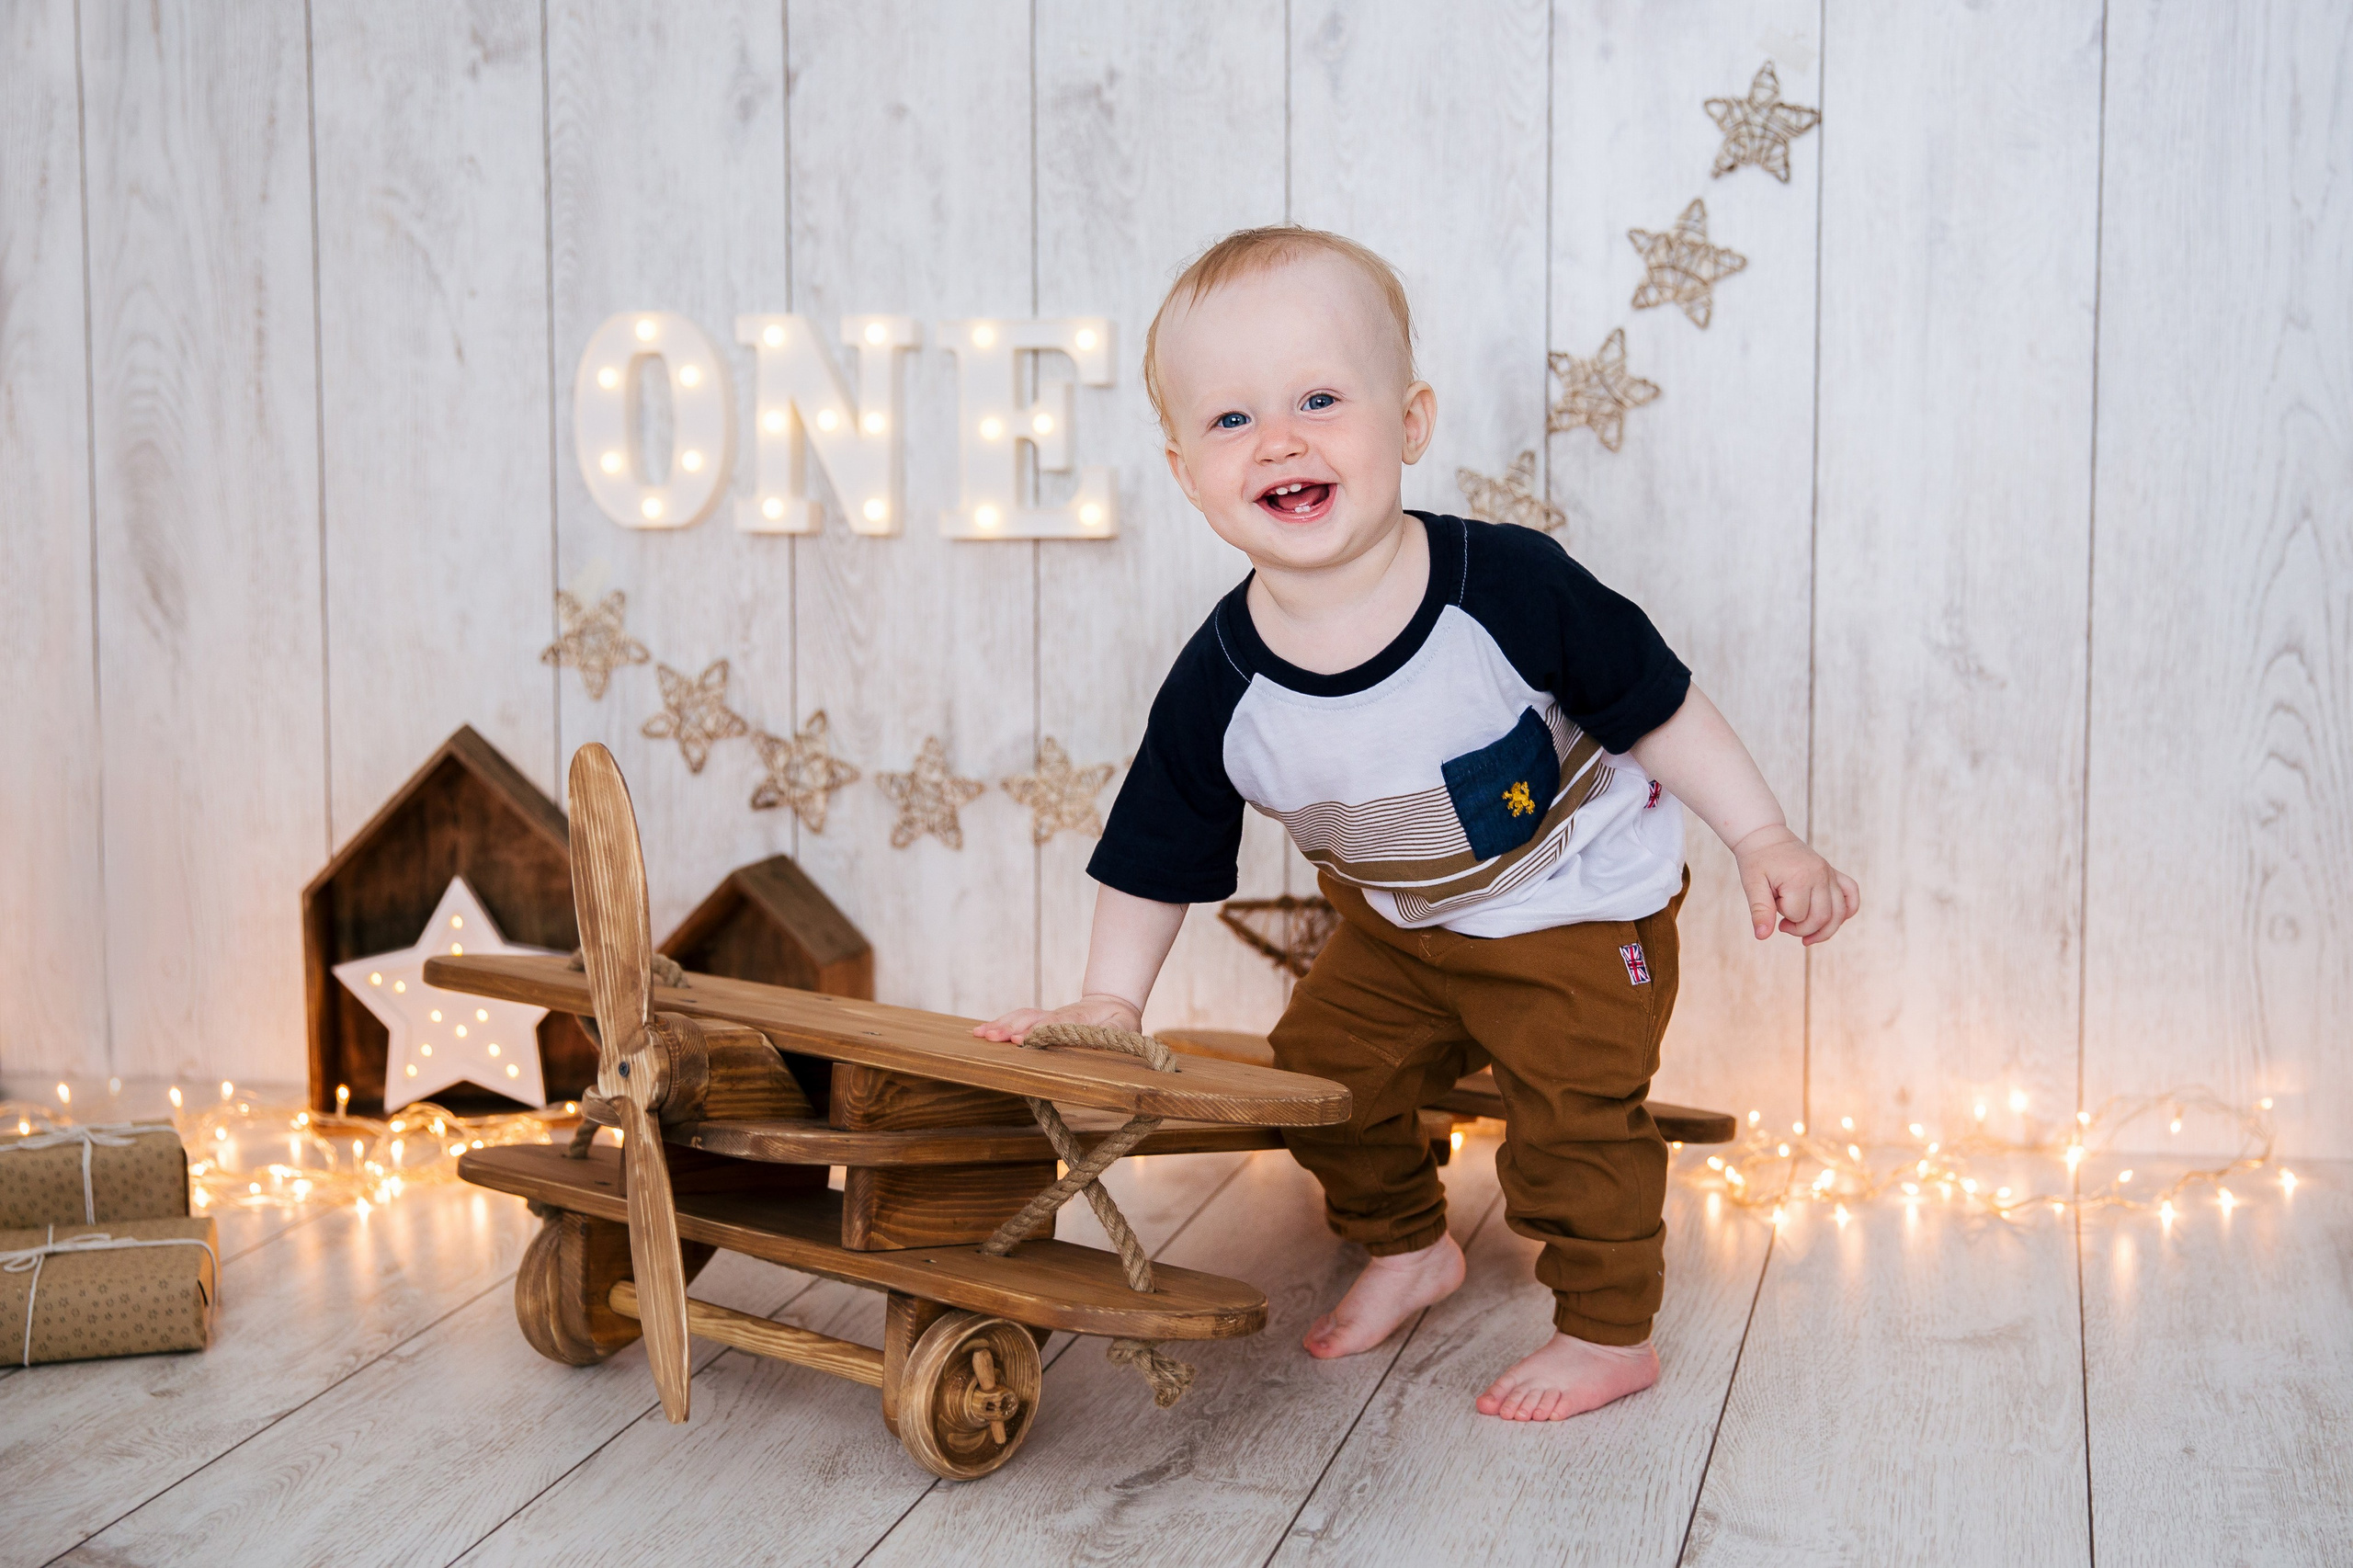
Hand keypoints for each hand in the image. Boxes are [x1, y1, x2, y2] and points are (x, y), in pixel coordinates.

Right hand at [972, 992, 1141, 1043]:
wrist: (1112, 1004)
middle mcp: (1058, 1016)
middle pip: (1031, 1019)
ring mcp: (1047, 1016)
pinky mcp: (1039, 1020)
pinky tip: (979, 1031)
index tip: (1022, 1040)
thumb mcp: (1124, 1030)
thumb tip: (1100, 1042)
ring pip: (1021, 1016)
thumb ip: (1113, 1035)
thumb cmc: (1118, 1023)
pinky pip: (1017, 1018)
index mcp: (1079, 1020)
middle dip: (1011, 1028)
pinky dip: (999, 1023)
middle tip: (993, 1038)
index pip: (1056, 1025)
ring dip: (1001, 1025)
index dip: (1039, 1032)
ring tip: (980, 1035)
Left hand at [1731, 825, 1859, 944]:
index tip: (1772, 907)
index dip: (1784, 918)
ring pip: (1839, 913)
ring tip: (1805, 935)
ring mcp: (1829, 873)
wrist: (1765, 836)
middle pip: (1822, 918)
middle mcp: (1820, 875)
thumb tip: (1762, 936)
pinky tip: (1833, 920)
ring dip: (1824, 930)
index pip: (1799, 916)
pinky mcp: (1832, 872)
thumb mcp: (1752, 885)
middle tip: (1783, 925)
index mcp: (1800, 878)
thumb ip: (1760, 911)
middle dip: (1802, 929)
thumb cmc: (1757, 860)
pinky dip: (1847, 911)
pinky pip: (1851, 893)